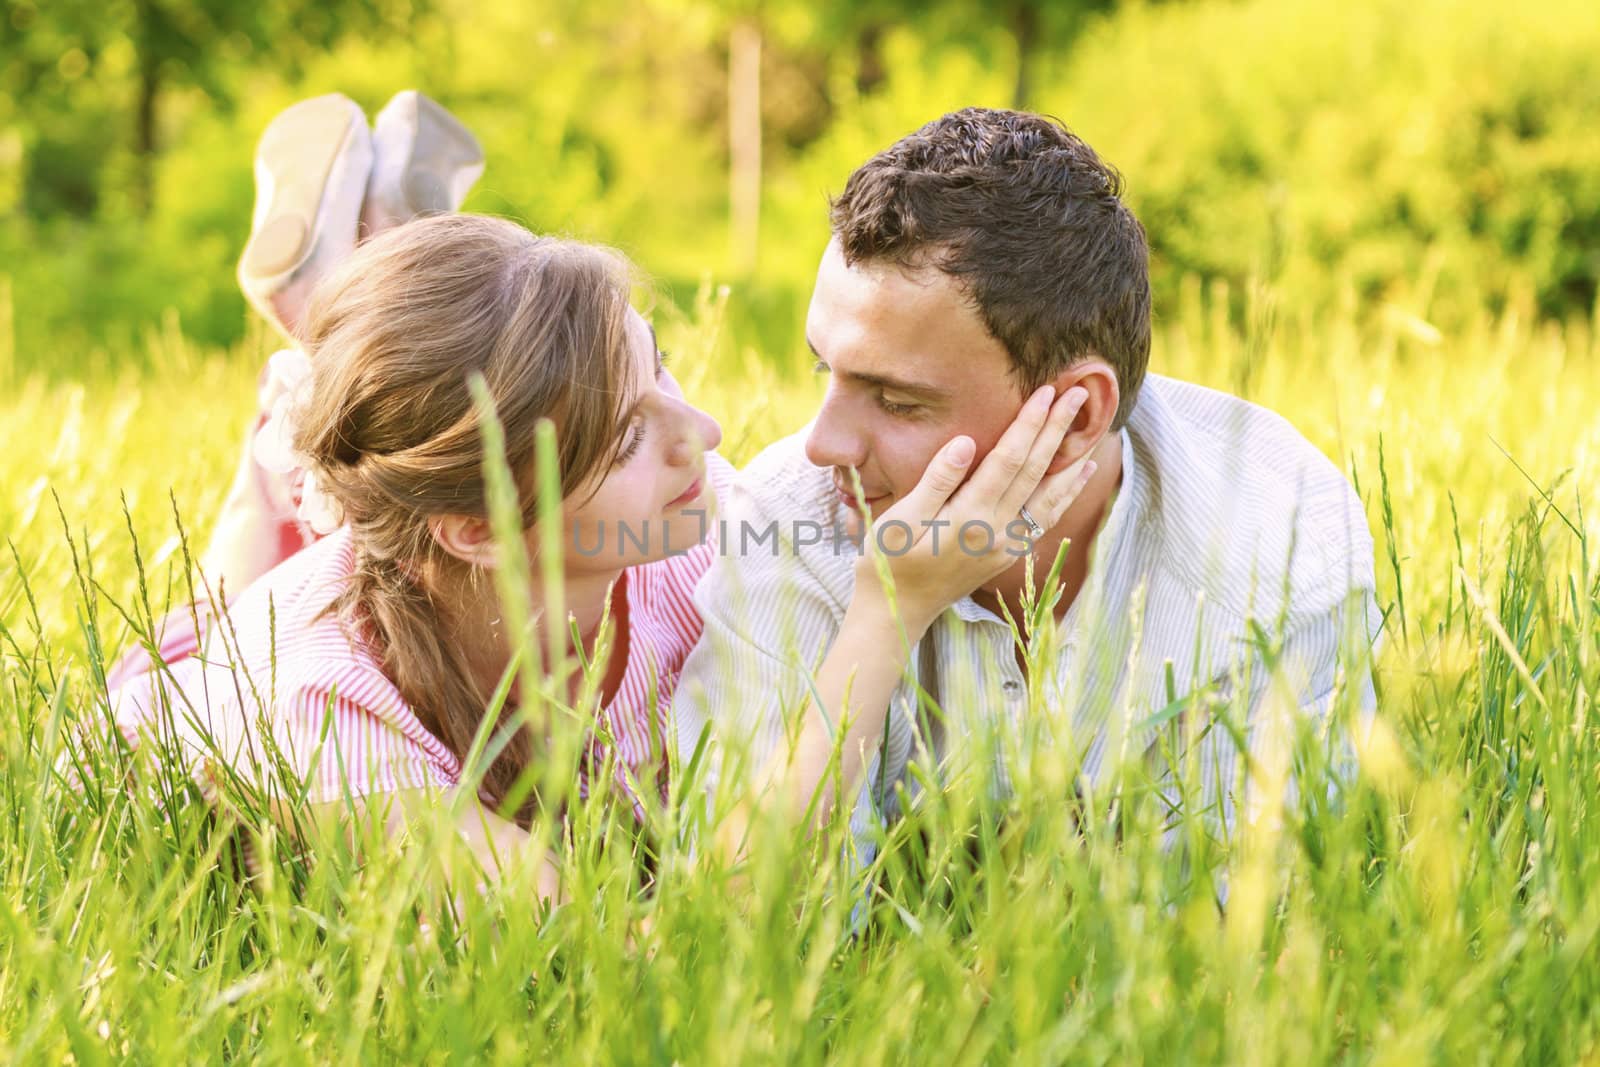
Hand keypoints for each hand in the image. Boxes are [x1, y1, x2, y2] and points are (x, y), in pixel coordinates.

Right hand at [852, 384, 1095, 635]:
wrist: (898, 610)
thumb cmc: (889, 561)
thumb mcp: (902, 517)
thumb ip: (936, 480)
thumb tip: (964, 442)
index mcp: (970, 517)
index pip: (1008, 460)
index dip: (1029, 424)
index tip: (1046, 392)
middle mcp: (997, 531)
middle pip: (1035, 471)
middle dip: (1057, 430)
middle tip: (1079, 394)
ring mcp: (1007, 546)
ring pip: (1050, 496)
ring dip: (1072, 460)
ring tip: (1093, 431)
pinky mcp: (1008, 555)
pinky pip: (1047, 517)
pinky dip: (1067, 493)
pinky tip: (1080, 476)